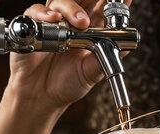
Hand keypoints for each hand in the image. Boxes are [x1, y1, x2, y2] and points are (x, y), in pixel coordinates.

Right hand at [8, 0, 131, 111]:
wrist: (41, 97)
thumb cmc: (66, 84)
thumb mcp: (90, 74)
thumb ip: (105, 59)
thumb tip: (125, 49)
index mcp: (91, 29)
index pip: (104, 6)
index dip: (112, 1)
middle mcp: (72, 21)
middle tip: (101, 2)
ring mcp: (53, 22)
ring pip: (61, 1)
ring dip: (72, 7)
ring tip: (81, 22)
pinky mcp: (34, 26)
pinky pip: (36, 11)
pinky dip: (45, 13)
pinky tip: (53, 19)